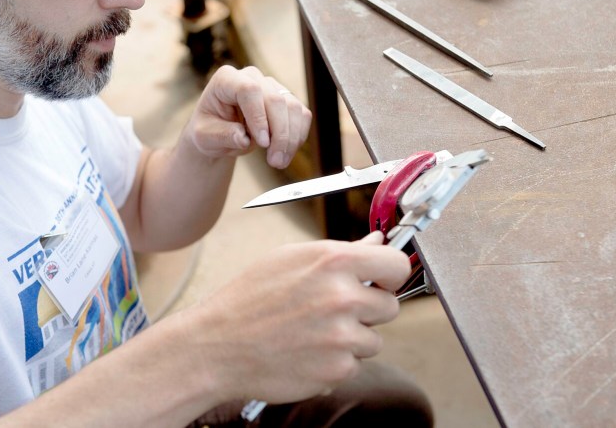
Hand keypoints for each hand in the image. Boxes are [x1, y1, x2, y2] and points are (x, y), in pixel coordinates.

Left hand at [186, 65, 311, 168]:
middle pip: (275, 100)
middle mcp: (251, 77)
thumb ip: (221, 135)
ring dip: (291, 139)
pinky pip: (302, 115)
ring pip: (293, 108)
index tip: (262, 142)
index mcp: (226, 80)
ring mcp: (271, 86)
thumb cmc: (209, 131)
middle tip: (274, 161)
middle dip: (279, 134)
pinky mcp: (286, 100)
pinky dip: (298, 137)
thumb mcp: (204, 137)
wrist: (218, 134)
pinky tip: (286, 153)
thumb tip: (242, 138)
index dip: (259, 116)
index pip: (249, 90)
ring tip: (279, 161)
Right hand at [192, 231, 410, 404]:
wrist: (218, 345)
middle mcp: (343, 297)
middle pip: (390, 306)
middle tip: (336, 310)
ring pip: (373, 339)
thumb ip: (339, 252)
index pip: (397, 265)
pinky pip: (354, 365)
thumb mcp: (290, 258)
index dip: (391, 274)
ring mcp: (341, 337)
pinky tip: (307, 351)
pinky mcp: (337, 370)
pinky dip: (336, 362)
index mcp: (333, 262)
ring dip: (352, 339)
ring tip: (314, 332)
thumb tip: (376, 244)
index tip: (382, 280)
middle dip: (369, 310)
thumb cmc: (250, 298)